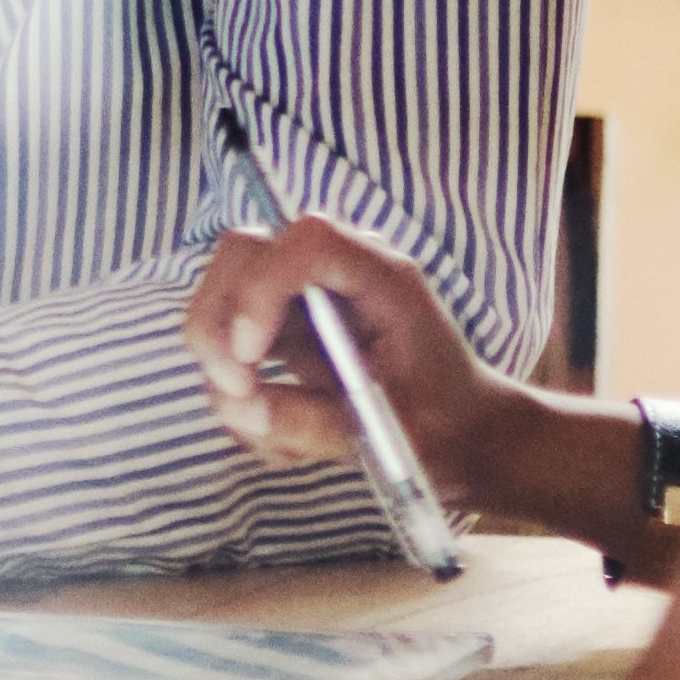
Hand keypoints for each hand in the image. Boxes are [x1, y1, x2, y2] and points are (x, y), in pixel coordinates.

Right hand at [181, 205, 530, 508]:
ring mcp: (304, 294)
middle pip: (242, 254)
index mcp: (382, 279)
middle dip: (218, 326)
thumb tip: (241, 409)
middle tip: (236, 393)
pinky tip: (280, 434)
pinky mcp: (283, 325)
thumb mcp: (387, 434)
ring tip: (276, 437)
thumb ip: (312, 422)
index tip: (249, 359)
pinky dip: (236, 395)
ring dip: (224, 369)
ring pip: (221, 296)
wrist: (460, 433)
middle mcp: (336, 271)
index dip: (262, 290)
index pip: (308, 242)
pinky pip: (227, 343)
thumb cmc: (442, 426)